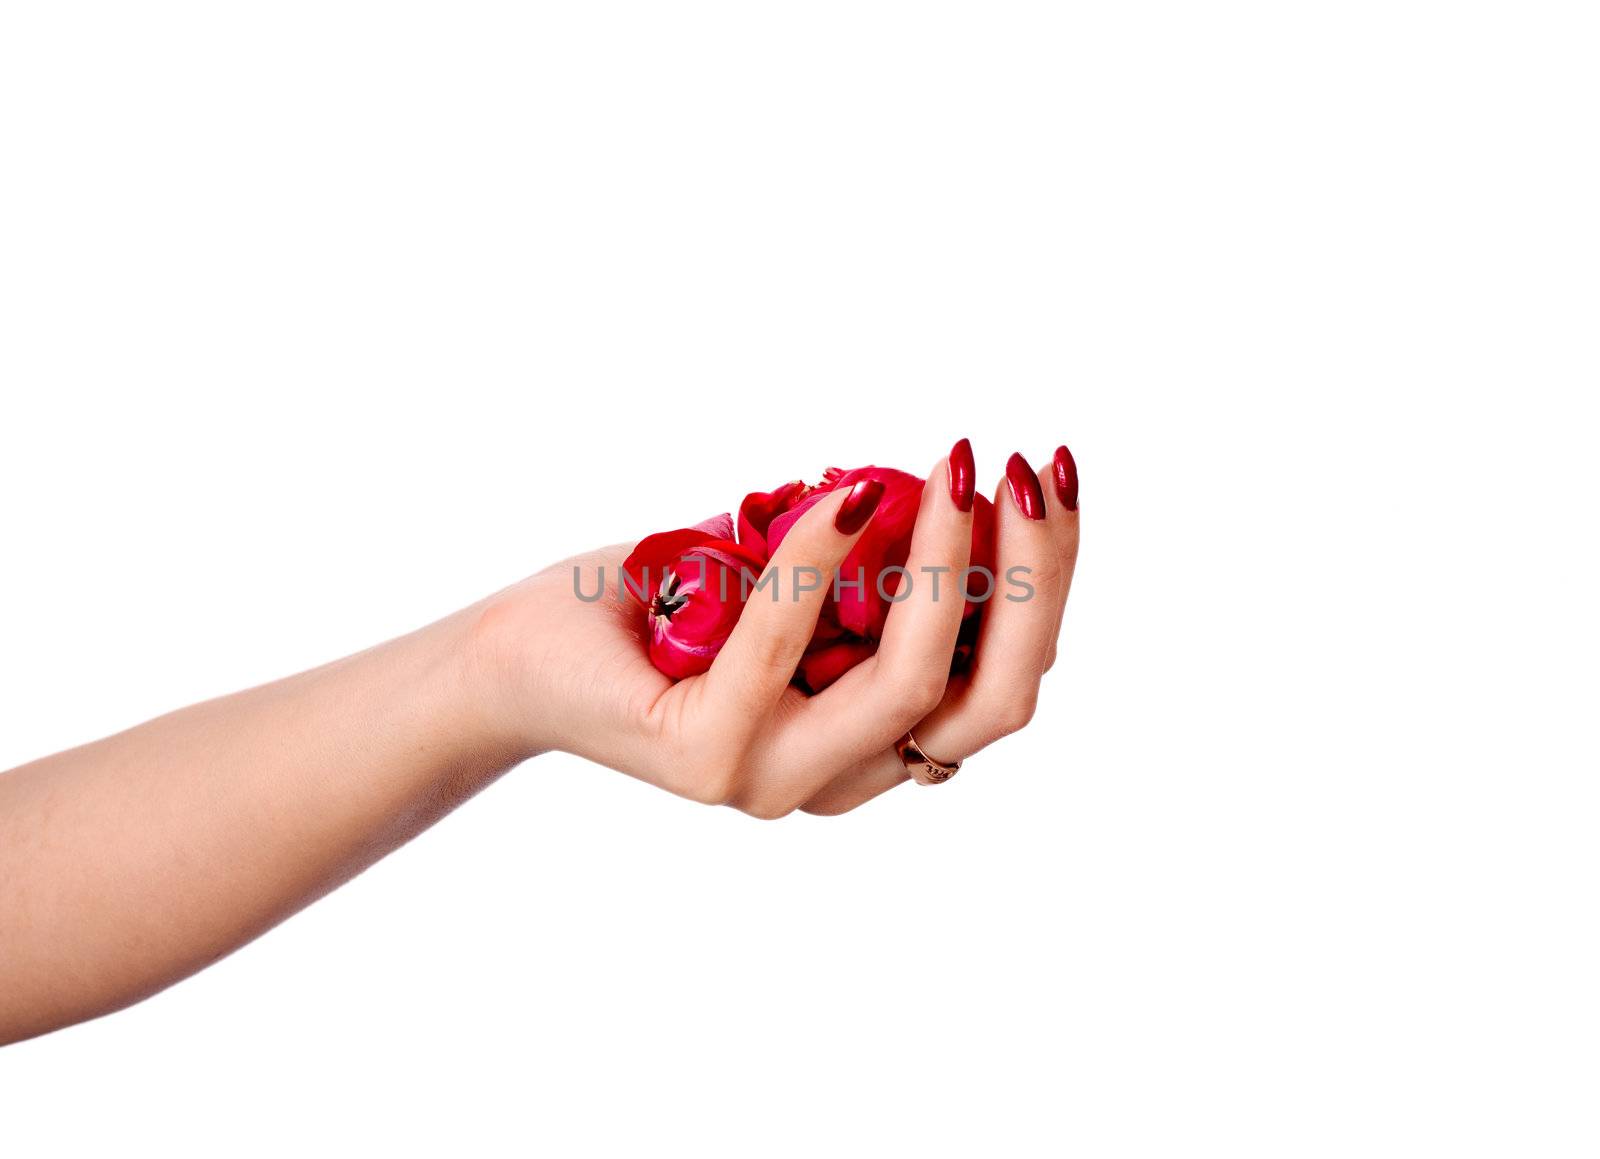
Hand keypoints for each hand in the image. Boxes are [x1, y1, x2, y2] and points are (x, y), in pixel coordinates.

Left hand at [477, 448, 1079, 817]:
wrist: (520, 658)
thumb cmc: (664, 606)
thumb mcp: (792, 580)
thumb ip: (873, 567)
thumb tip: (952, 485)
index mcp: (872, 745)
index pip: (1001, 684)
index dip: (1048, 583)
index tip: (1048, 479)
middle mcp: (837, 778)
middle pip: (993, 701)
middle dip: (1034, 579)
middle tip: (1025, 468)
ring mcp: (773, 778)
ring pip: (911, 683)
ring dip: (946, 562)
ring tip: (952, 467)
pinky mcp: (708, 754)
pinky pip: (787, 643)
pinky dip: (823, 555)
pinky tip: (846, 490)